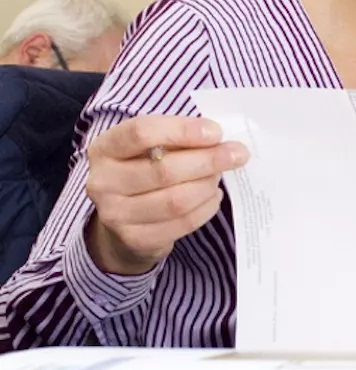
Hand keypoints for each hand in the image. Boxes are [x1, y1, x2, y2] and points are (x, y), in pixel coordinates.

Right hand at [84, 116, 248, 275]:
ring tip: (219, 175)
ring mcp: (115, 214)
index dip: (183, 130)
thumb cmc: (143, 171)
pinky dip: (206, 207)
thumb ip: (176, 138)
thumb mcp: (148, 147)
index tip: (216, 132)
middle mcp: (103, 181)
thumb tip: (219, 138)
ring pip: (177, 200)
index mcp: (105, 148)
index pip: (141, 133)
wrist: (122, 222)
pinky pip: (183, 223)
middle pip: (164, 169)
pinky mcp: (135, 239)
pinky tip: (213, 195)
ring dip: (207, 185)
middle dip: (208, 160)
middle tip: (237, 154)